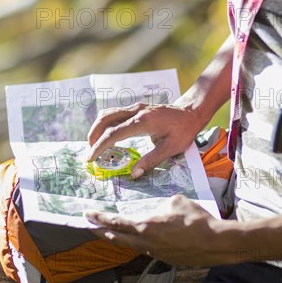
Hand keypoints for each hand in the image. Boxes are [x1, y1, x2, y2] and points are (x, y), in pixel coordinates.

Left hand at [85, 195, 232, 265]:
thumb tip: (161, 208)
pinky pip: (147, 249)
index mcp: (145, 226)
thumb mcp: (176, 201)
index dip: (100, 218)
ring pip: (131, 245)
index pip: (116, 222)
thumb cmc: (195, 219)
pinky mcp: (166, 258)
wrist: (214, 242)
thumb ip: (162, 204)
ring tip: (113, 232)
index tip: (88, 215)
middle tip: (90, 225)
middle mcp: (145, 242)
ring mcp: (155, 253)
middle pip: (116, 238)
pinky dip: (140, 242)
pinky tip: (143, 237)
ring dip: (120, 238)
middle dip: (101, 231)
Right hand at [87, 102, 203, 178]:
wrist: (191, 112)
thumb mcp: (170, 148)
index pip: (113, 133)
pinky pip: (114, 113)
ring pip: (107, 114)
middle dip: (93, 136)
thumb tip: (133, 174)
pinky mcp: (135, 108)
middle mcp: (135, 111)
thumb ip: (151, 161)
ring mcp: (134, 108)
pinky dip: (105, 124)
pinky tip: (106, 136)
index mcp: (142, 121)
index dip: (100, 146)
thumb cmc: (183, 130)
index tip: (91, 158)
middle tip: (91, 154)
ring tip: (95, 146)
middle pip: (105, 119)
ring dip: (97, 128)